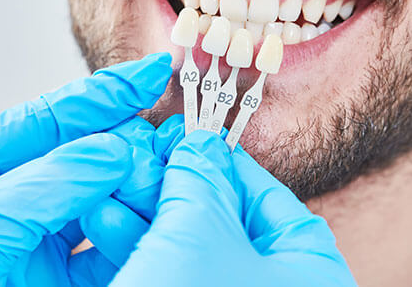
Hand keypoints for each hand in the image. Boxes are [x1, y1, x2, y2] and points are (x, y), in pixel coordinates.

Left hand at [0, 53, 172, 285]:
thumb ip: (39, 187)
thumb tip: (109, 151)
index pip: (39, 122)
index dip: (96, 97)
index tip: (147, 77)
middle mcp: (3, 202)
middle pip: (75, 158)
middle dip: (120, 144)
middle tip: (161, 137)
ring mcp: (32, 244)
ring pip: (98, 203)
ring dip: (132, 189)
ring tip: (161, 177)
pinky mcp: (57, 285)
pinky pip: (106, 253)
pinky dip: (132, 236)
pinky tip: (148, 221)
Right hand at [85, 130, 356, 286]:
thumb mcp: (197, 236)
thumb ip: (200, 181)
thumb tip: (196, 146)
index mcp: (310, 276)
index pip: (272, 200)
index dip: (226, 163)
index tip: (187, 139)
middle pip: (226, 224)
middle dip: (173, 188)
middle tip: (139, 158)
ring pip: (190, 252)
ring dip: (145, 217)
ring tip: (107, 186)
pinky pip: (170, 276)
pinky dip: (139, 251)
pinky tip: (102, 222)